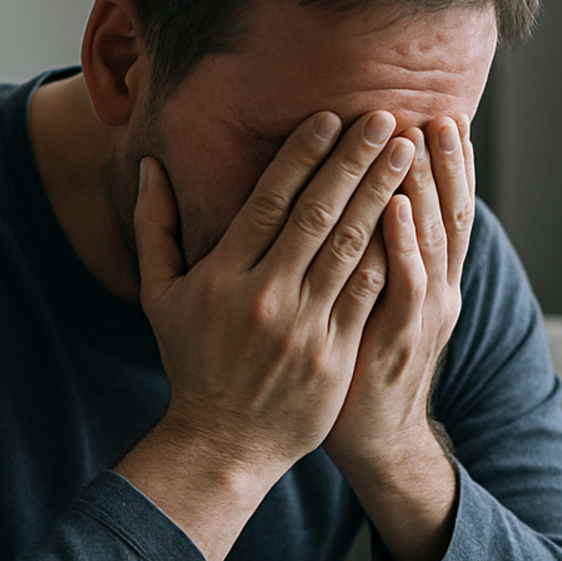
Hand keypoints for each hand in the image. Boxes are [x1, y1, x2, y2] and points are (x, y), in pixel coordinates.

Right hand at [116, 110, 413, 560]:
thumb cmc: (192, 363)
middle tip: (385, 118)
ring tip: (406, 154)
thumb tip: (149, 166)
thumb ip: (155, 227)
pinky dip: (390, 252)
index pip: (269, 200)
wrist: (222, 443)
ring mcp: (304, 327)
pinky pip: (368, 294)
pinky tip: (412, 217)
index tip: (332, 117)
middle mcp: (265, 296)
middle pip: (317, 214)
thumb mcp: (159, 296)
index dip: (303, 155)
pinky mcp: (334, 355)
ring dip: (382, 194)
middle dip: (354, 161)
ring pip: (350, 247)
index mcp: (223, 275)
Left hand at [323, 118, 475, 560]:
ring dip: (424, 187)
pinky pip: (404, 284)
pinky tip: (390, 208)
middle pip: (447, 212)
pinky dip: (401, 244)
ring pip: (431, 240)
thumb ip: (375, 252)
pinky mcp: (398, 340)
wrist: (374, 439)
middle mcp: (437, 289)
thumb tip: (364, 199)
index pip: (443, 207)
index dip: (447, 164)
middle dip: (444, 163)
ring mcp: (423, 315)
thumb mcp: (376, 301)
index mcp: (431, 276)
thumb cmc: (362, 365)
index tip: (441, 115)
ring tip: (417, 138)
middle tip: (438, 112)